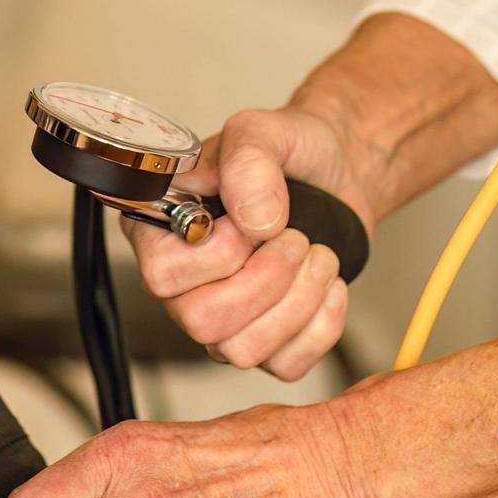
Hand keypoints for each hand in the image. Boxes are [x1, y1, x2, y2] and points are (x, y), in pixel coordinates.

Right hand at [123, 107, 373, 376]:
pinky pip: (284, 366)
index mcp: (162, 227)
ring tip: (319, 254)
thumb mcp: (263, 131)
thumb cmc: (289, 149)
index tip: (253, 222)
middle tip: (295, 239)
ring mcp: (223, 315)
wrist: (336, 171)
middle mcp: (183, 280)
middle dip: (265, 282)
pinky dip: (321, 325)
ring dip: (297, 302)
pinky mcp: (267, 340)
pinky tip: (329, 284)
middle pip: (201, 323)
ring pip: (241, 351)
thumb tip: (254, 221)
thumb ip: (249, 162)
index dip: (216, 256)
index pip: (161, 274)